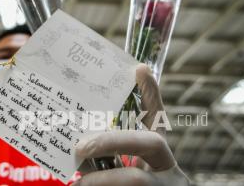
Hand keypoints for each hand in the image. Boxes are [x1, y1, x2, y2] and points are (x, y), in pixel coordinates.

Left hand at [74, 64, 189, 185]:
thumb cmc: (139, 184)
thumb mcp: (132, 163)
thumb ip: (118, 144)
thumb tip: (97, 119)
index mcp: (160, 154)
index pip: (157, 117)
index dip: (151, 94)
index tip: (138, 69)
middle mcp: (167, 168)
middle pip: (151, 143)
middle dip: (113, 141)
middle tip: (80, 147)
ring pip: (136, 179)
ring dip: (102, 180)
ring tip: (76, 184)